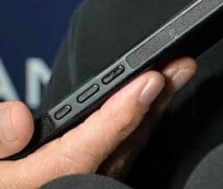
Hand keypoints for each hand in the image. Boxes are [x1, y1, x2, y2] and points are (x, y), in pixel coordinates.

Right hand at [0, 58, 195, 187]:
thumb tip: (21, 119)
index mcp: (34, 185)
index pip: (83, 151)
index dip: (120, 115)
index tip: (149, 82)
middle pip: (117, 151)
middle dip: (151, 107)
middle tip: (179, 67)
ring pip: (123, 157)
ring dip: (149, 116)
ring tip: (175, 77)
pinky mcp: (83, 186)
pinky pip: (116, 162)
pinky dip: (135, 132)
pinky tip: (149, 108)